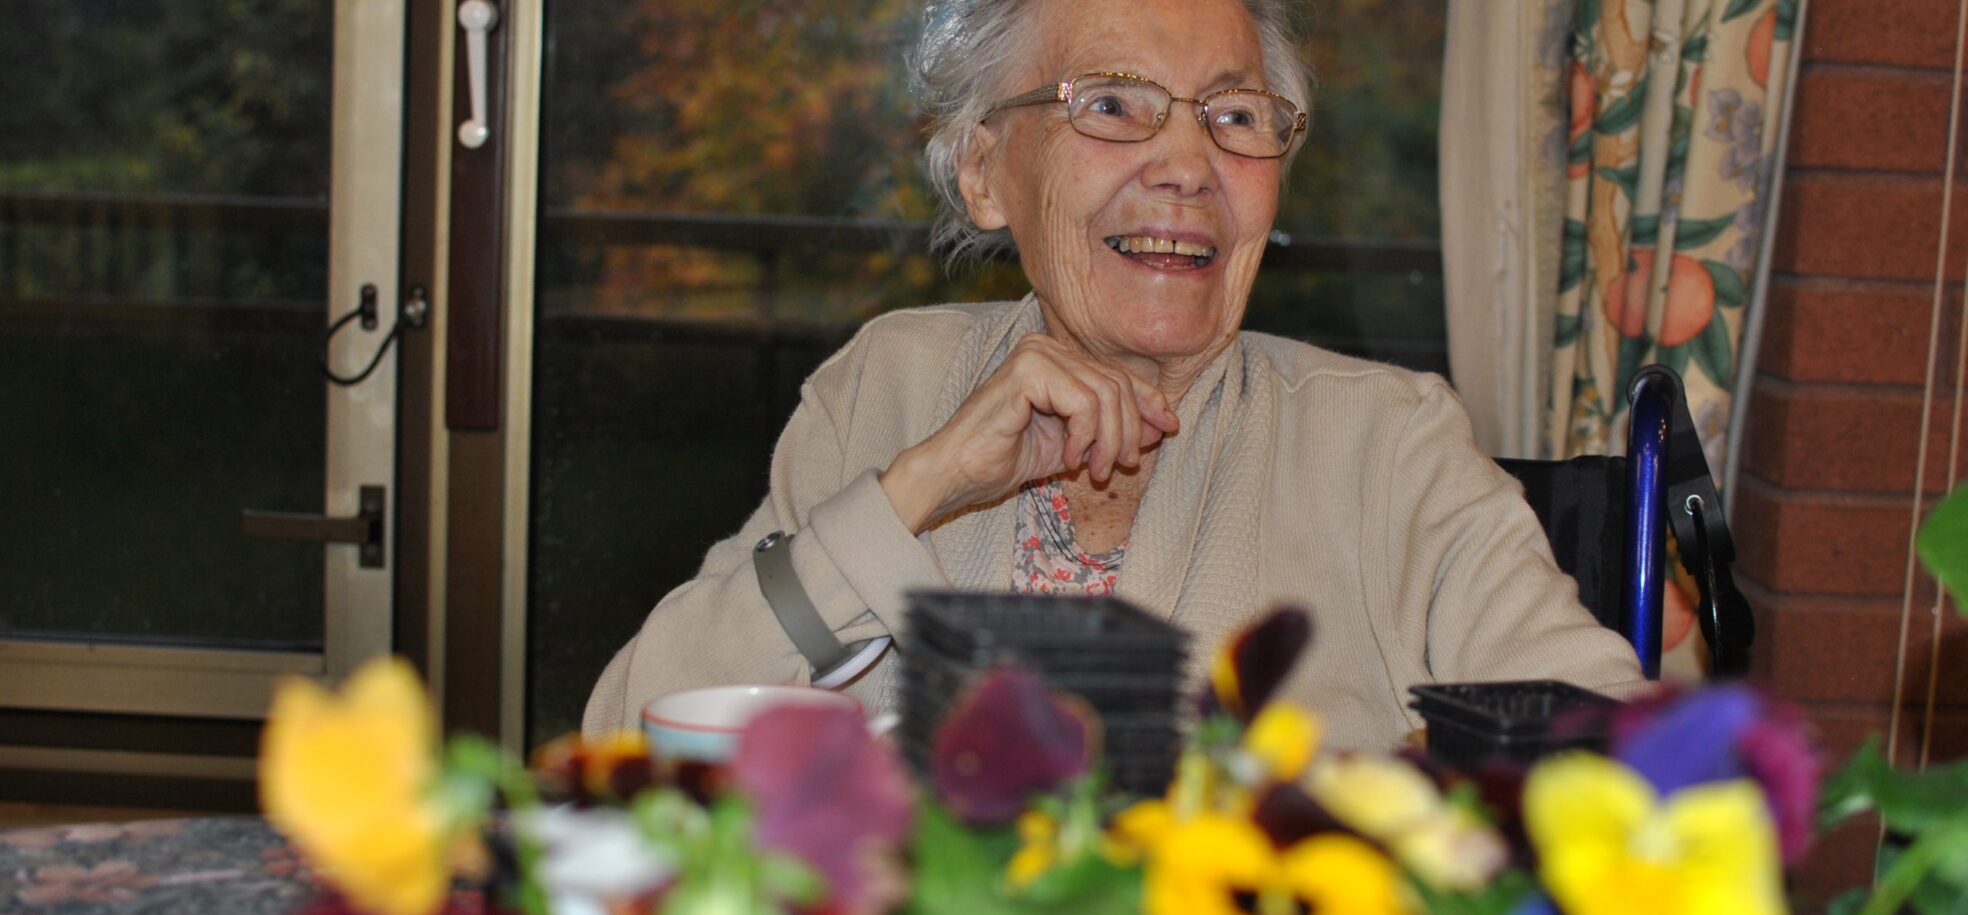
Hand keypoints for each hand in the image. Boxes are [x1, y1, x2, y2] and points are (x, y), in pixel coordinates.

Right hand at [880, 334, 1179, 532]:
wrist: (959, 472)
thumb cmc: (1006, 457)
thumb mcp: (1075, 445)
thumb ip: (1113, 430)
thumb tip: (1163, 423)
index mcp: (1056, 356)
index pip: (1117, 374)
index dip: (1149, 401)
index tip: (1168, 428)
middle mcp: (1046, 346)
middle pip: (1117, 383)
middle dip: (1128, 430)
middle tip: (1119, 467)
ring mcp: (1035, 354)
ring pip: (1105, 393)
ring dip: (1107, 440)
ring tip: (1093, 469)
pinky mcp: (1027, 370)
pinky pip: (1083, 402)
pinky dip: (1084, 437)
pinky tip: (1067, 458)